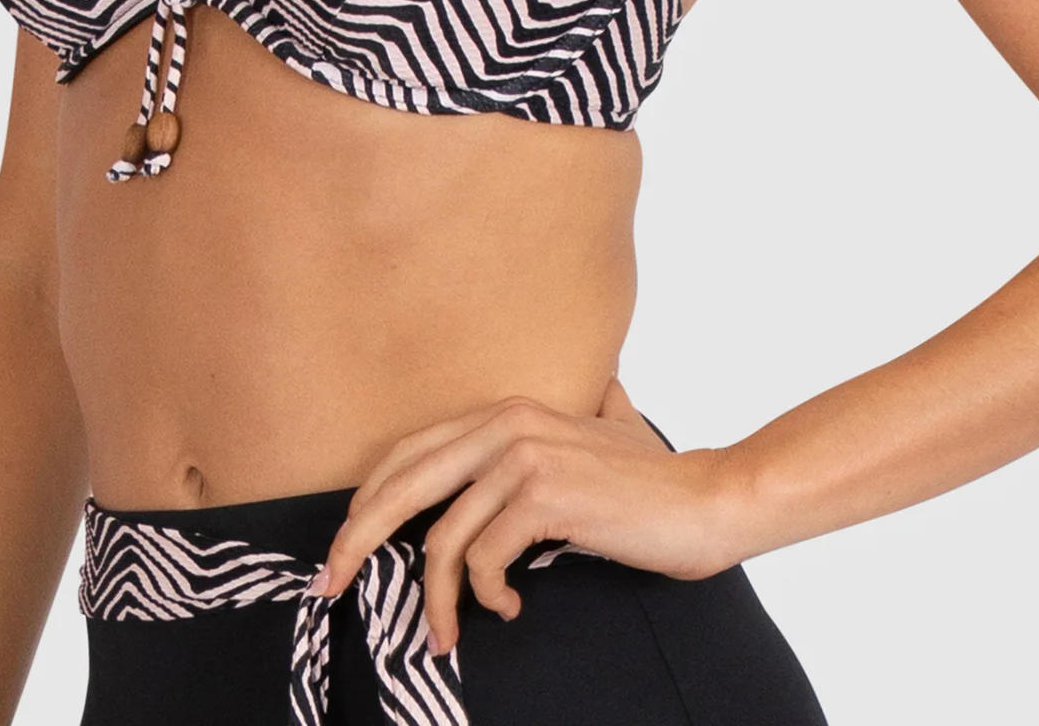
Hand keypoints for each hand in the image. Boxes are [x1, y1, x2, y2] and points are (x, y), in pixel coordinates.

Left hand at [315, 380, 746, 655]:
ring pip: (441, 539)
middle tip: (330, 588)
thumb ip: (562, 422)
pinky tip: (510, 610)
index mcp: (504, 410)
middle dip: (354, 540)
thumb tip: (570, 401)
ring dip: (432, 601)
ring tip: (444, 637)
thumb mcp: (593, 436)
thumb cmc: (650, 482)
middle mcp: (507, 423)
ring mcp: (524, 458)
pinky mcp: (545, 497)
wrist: (708, 501)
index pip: (408, 454)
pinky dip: (485, 597)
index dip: (366, 502)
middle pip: (401, 486)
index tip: (342, 549)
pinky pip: (483, 561)